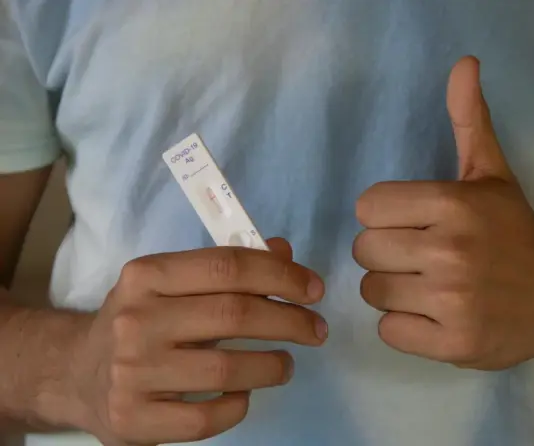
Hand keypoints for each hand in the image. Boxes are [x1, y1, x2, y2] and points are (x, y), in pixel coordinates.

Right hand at [69, 238, 326, 445]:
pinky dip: (238, 404)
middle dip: (291, 321)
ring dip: (273, 366)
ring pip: (227, 369)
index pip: (227, 266)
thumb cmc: (141, 321)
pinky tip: (244, 394)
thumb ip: (226, 268)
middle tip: (316, 329)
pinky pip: (207, 417)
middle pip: (234, 315)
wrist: (77, 373)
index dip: (281, 276)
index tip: (314, 289)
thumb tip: (284, 253)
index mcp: (146, 276)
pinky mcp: (134, 420)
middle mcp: (136, 320)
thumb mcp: (172, 284)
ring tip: (286, 364)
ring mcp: (132, 373)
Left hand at [353, 57, 533, 370]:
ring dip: (393, 291)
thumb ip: (470, 120)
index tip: (413, 223)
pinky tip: (433, 316)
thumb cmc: (516, 234)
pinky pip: (389, 331)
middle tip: (420, 258)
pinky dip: (405, 327)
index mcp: (454, 204)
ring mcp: (452, 302)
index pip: (368, 207)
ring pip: (373, 291)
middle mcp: (451, 251)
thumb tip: (464, 63)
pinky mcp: (453, 344)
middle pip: (365, 250)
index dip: (385, 216)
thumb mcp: (493, 174)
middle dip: (386, 254)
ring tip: (428, 287)